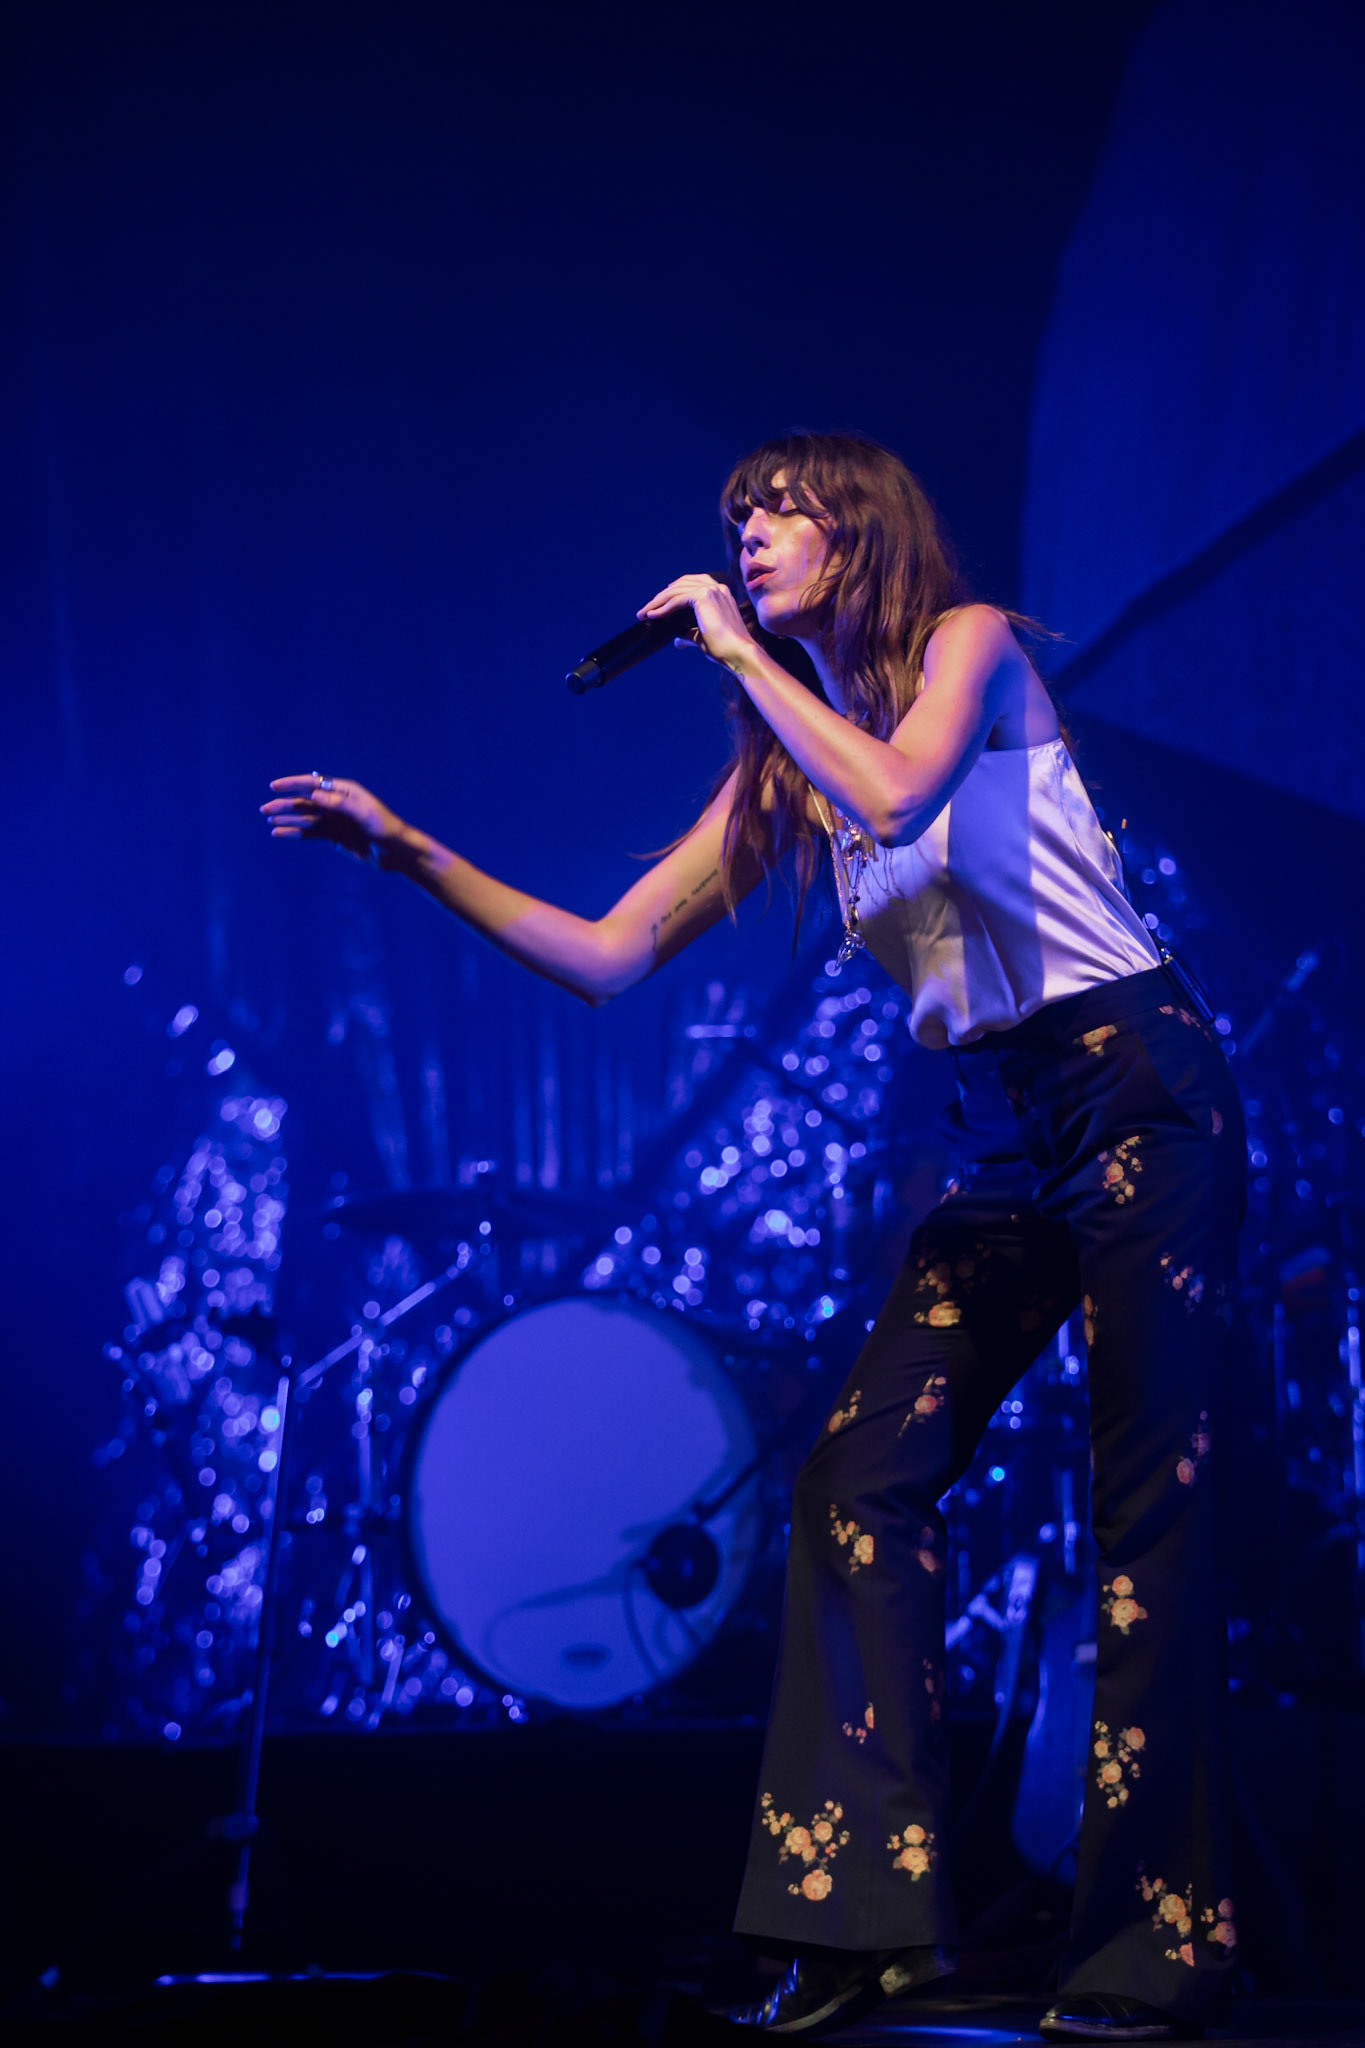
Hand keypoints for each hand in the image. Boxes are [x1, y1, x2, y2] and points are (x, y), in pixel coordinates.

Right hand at [260, 773, 407, 863]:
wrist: (396, 853)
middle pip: (305, 802)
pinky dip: (295, 833)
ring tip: (268, 819)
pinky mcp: (335, 837)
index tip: (274, 787)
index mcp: (345, 792)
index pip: (314, 784)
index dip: (293, 784)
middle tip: (264, 808)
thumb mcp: (364, 814)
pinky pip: (310, 833)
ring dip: (286, 818)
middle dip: (284, 804)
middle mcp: (337, 804)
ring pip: (305, 818)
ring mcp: (335, 821)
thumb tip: (314, 795)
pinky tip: (279, 833)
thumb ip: (340, 804)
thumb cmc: (385, 828)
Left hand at [638, 573, 759, 673]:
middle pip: (681, 584)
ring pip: (676, 590)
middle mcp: (717, 588)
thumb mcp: (702, 636)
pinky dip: (663, 607)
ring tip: (644, 613)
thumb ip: (689, 633)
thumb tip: (678, 640)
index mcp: (720, 593)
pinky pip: (677, 599)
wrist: (737, 653)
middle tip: (646, 609)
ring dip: (658, 601)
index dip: (674, 590)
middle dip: (661, 596)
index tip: (659, 602)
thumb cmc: (725, 648)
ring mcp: (711, 590)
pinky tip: (653, 615)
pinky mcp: (704, 597)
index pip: (692, 584)